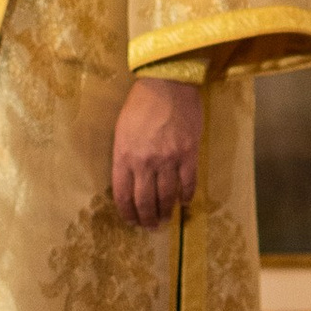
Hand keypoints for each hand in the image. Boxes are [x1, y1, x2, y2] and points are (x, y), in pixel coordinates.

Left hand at [112, 74, 200, 231]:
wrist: (166, 83)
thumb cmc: (140, 104)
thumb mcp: (122, 130)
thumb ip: (124, 156)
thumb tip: (130, 180)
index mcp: (124, 156)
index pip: (123, 195)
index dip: (127, 213)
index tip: (131, 221)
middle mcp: (145, 162)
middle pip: (145, 201)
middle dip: (147, 219)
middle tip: (150, 227)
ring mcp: (168, 159)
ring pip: (167, 197)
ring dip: (166, 212)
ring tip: (165, 219)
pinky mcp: (189, 153)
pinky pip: (188, 183)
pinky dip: (186, 196)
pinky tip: (185, 202)